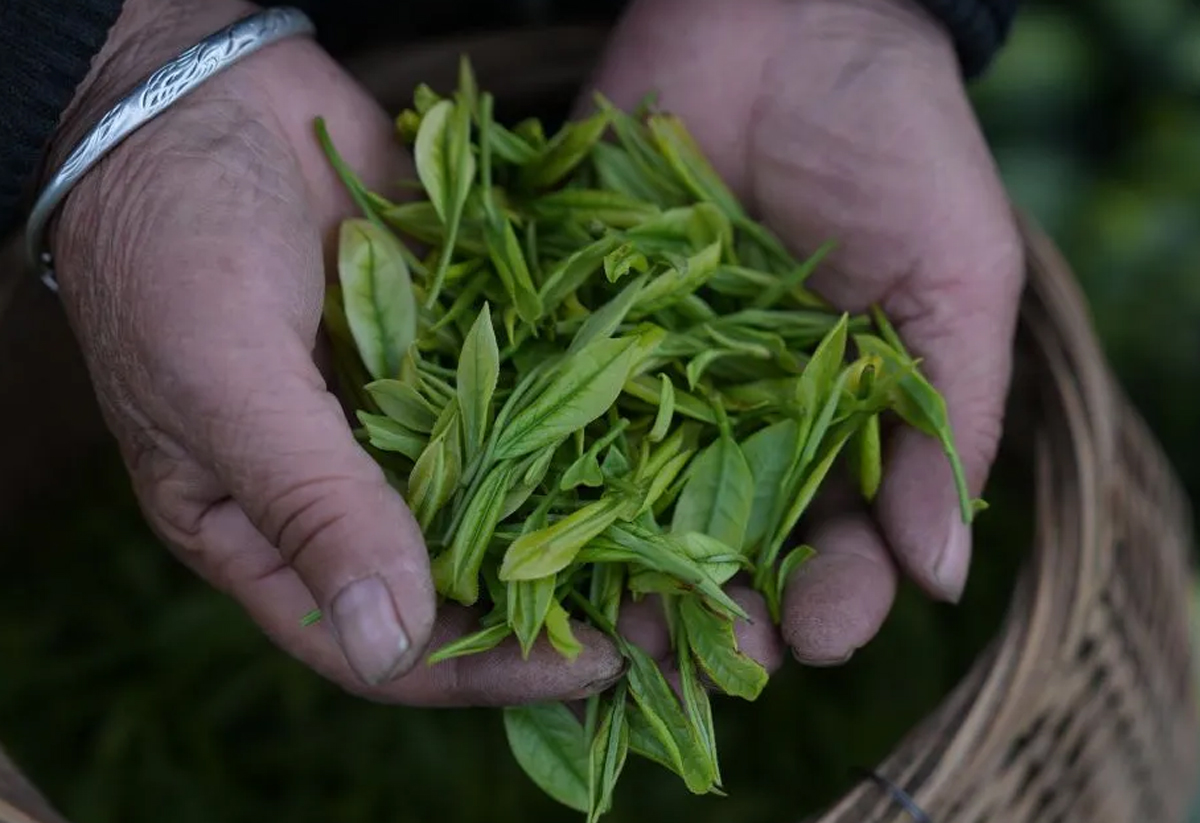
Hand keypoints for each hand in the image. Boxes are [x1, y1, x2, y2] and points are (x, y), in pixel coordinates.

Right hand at [45, 0, 623, 703]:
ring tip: (697, 537)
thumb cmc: (170, 244)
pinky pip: (529, 395)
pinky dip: (591, 413)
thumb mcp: (221, 379)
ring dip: (598, 518)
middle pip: (466, 581)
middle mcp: (352, 490)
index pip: (380, 642)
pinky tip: (670, 427)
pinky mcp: (455, 347)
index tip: (593, 669)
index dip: (483, 669)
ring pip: (513, 493)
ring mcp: (410, 416)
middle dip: (567, 604)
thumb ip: (309, 502)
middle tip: (678, 618)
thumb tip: (388, 639)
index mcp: (270, 532)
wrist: (198, 97)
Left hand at [588, 0, 1023, 663]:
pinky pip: (547, 395)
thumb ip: (952, 419)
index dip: (831, 593)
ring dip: (611, 562)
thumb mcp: (958, 274)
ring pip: (622, 493)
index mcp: (836, 424)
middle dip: (710, 601)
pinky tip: (512, 510)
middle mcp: (734, 417)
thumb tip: (944, 576)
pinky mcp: (571, 318)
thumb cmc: (897, 141)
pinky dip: (528, 452)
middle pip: (720, 539)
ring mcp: (646, 374)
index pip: (838, 539)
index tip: (815, 631)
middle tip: (690, 651)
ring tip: (596, 618)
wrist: (787, 13)